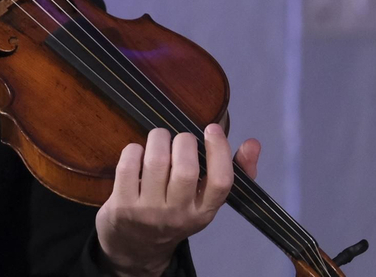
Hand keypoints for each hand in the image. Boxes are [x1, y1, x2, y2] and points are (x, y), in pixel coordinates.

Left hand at [92, 124, 261, 276]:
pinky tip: (139, 153)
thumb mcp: (205, 200)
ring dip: (158, 138)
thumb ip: (232, 170)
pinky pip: (128, 165)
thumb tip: (253, 143)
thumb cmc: (175, 212)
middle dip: (184, 141)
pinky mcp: (122, 206)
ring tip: (160, 139)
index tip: (213, 129)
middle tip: (180, 139)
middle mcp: (178, 213)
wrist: (136, 247)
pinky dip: (134, 150)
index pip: (221, 182)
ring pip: (156, 162)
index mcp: (204, 211)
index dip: (219, 151)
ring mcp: (149, 211)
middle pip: (186, 169)